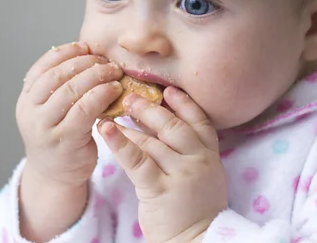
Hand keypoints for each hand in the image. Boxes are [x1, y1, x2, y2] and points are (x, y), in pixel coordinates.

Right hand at [16, 41, 122, 186]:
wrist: (56, 175)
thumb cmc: (60, 135)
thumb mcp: (51, 110)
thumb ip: (62, 86)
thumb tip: (89, 54)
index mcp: (26, 99)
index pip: (42, 67)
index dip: (65, 53)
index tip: (86, 47)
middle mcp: (30, 113)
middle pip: (56, 77)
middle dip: (84, 63)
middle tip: (106, 61)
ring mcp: (45, 128)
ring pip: (70, 91)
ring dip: (96, 76)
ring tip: (113, 72)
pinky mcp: (65, 141)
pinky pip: (84, 110)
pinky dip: (101, 95)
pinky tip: (114, 90)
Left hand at [98, 86, 227, 242]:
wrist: (197, 241)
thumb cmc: (195, 208)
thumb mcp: (203, 175)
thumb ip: (189, 150)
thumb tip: (162, 122)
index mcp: (211, 155)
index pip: (199, 120)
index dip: (183, 103)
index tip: (167, 89)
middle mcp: (198, 160)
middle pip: (173, 125)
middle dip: (150, 109)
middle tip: (130, 97)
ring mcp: (181, 174)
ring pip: (151, 141)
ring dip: (128, 125)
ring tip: (110, 113)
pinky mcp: (160, 189)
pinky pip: (137, 160)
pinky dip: (120, 142)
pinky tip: (106, 129)